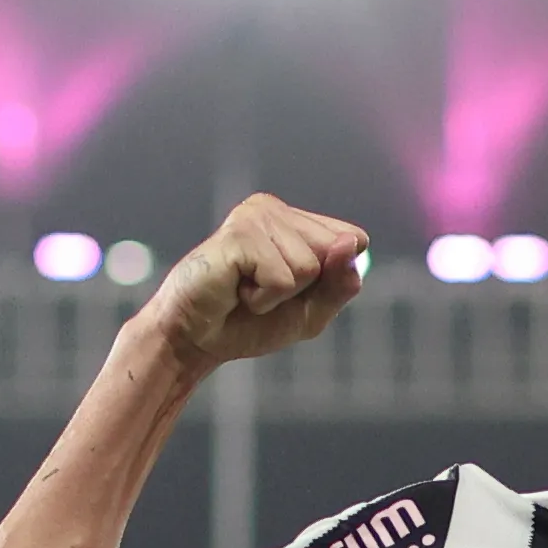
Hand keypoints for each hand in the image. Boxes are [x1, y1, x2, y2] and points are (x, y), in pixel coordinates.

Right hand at [144, 194, 368, 376]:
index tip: (292, 290)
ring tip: (246, 290)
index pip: (354, 240)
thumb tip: (351, 245)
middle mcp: (275, 208)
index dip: (332, 278)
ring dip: (280, 296)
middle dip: (307, 288)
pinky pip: (283, 279)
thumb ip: (339, 284)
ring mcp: (257, 216)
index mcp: (295, 220)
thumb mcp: (310, 312)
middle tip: (263, 292)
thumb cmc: (247, 322)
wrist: (193, 339)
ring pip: (311, 267)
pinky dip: (263, 299)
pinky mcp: (241, 233)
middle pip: (337, 251)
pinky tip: (235, 290)